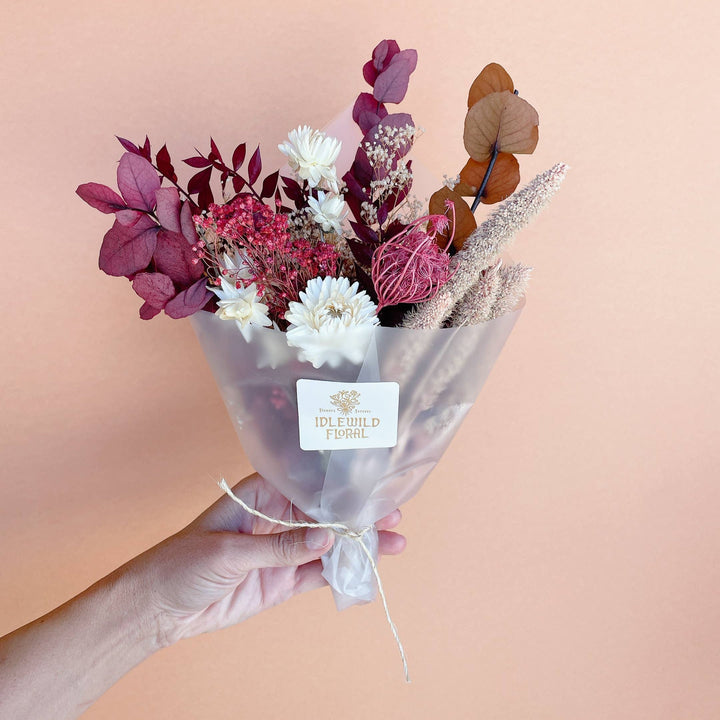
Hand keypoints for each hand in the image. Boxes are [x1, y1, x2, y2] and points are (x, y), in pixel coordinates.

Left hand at [130, 473, 405, 646]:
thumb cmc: (181, 562)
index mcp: (261, 496)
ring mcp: (281, 551)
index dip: (340, 486)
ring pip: (328, 545)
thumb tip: (326, 539)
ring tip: (395, 542)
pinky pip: (317, 575)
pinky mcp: (281, 581)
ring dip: (359, 544)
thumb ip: (279, 546)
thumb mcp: (230, 550)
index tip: (371, 487)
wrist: (158, 608)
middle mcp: (276, 519)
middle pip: (326, 514)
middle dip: (359, 514)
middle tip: (394, 514)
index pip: (307, 486)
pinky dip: (341, 574)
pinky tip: (366, 570)